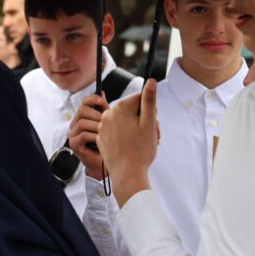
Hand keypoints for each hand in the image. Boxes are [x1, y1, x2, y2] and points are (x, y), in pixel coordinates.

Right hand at [68, 94, 110, 178]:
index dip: (93, 99)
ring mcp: (73, 134)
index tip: (103, 101)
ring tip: (104, 134)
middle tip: (106, 123)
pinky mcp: (74, 144)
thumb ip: (104, 110)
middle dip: (96, 115)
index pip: (84, 102)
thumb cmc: (107, 143)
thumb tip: (102, 92)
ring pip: (82, 122)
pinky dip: (94, 136)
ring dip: (96, 127)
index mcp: (83, 117)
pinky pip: (83, 135)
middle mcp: (75, 124)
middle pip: (82, 110)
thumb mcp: (107, 123)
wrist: (106, 163)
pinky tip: (100, 141)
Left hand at [97, 79, 159, 206]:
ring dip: (135, 129)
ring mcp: (103, 126)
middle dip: (143, 120)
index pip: (141, 100)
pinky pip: (116, 131)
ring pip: (124, 121)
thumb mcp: (149, 123)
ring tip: (142, 143)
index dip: (150, 111)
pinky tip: (130, 148)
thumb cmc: (140, 150)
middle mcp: (109, 114)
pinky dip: (124, 137)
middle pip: (132, 110)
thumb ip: (149, 100)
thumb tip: (151, 81)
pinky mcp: (102, 137)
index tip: (152, 124)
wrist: (127, 174)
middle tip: (152, 135)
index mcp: (121, 107)